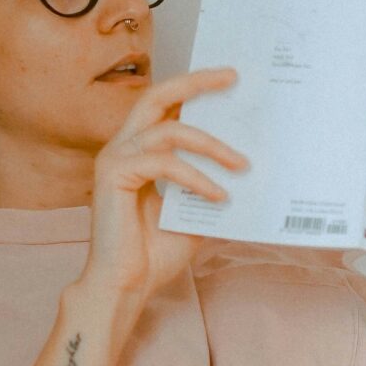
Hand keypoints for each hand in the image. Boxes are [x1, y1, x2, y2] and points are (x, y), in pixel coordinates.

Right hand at [84, 67, 245, 308]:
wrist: (127, 287)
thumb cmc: (154, 255)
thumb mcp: (196, 215)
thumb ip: (213, 187)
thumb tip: (252, 168)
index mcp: (139, 152)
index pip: (166, 107)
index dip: (194, 90)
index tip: (230, 79)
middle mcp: (123, 147)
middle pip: (156, 96)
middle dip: (195, 83)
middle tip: (231, 78)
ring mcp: (115, 158)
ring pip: (169, 130)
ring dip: (212, 145)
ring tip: (242, 165)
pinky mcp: (113, 175)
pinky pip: (164, 163)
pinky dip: (196, 177)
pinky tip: (219, 195)